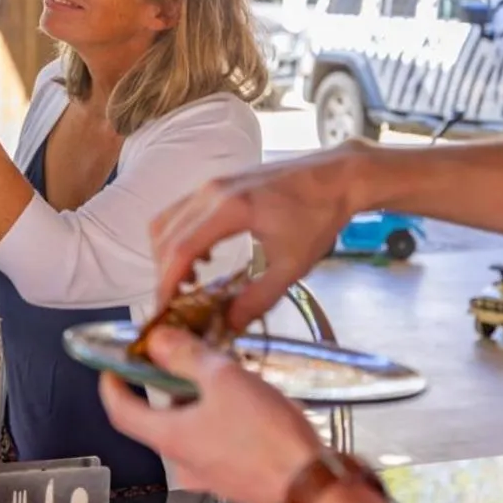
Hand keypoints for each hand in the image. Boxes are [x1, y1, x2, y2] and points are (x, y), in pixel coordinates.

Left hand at [99, 327, 321, 502]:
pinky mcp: (234, 481)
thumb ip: (186, 356)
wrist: (311, 485)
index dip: (111, 388)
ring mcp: (209, 476)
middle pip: (158, 420)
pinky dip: (220, 423)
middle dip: (168, 389)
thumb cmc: (266, 434)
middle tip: (184, 360)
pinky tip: (247, 407)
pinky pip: (215, 445)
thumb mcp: (223, 380)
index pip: (121, 413)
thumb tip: (156, 341)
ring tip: (225, 378)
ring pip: (190, 431)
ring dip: (198, 404)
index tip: (110, 369)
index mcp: (170, 438)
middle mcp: (183, 462)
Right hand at [151, 143, 368, 330]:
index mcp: (229, 209)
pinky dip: (180, 236)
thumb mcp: (292, 265)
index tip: (165, 311)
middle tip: (177, 304)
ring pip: (168, 220)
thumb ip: (259, 297)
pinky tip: (204, 257)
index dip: (167, 283)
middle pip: (166, 236)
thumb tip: (229, 326)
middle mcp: (211, 192)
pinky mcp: (219, 184)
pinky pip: (182, 211)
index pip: (180, 249)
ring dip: (169, 254)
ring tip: (189, 284)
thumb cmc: (318, 218)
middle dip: (165, 273)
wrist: (337, 176)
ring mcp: (213, 184)